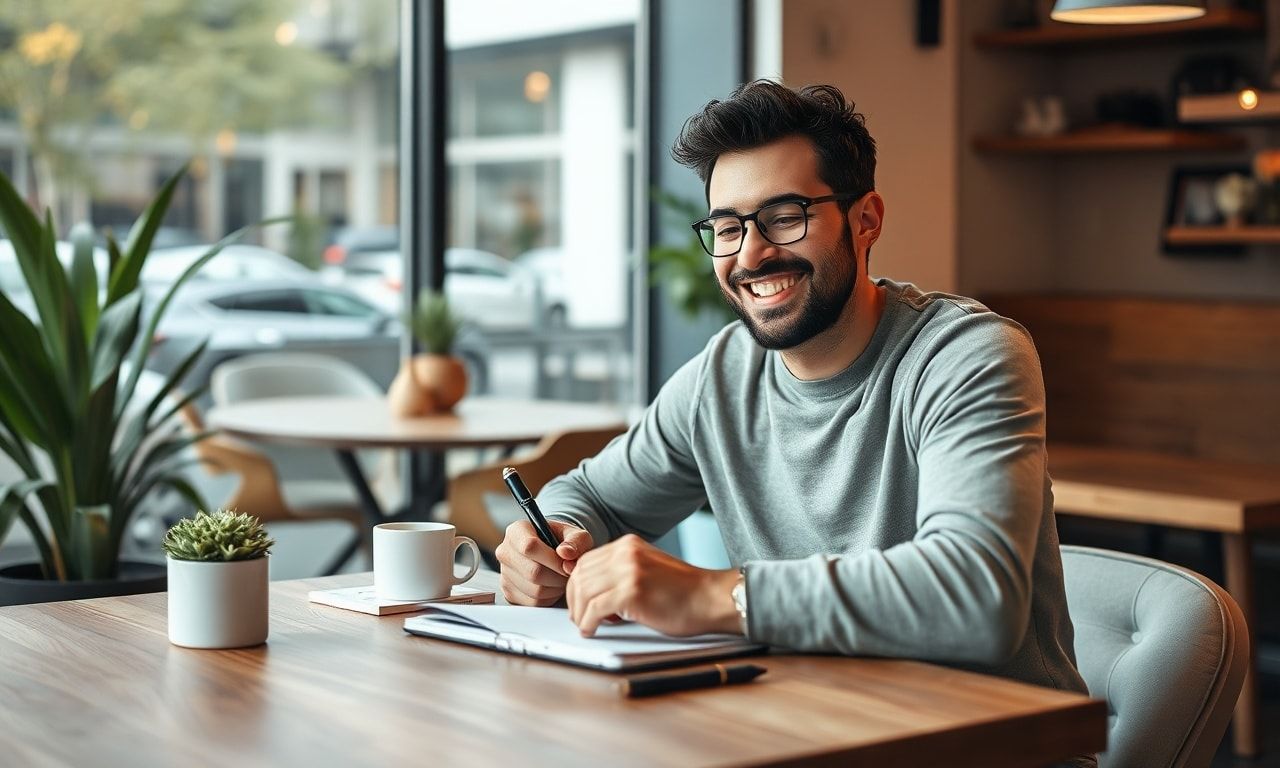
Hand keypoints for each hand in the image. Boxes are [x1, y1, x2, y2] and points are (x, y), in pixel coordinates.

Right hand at [496, 520, 593, 606]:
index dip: (552, 559)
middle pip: (532, 572)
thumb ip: (576, 540)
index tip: (567, 563)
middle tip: (568, 573)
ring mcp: (505, 574)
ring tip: (561, 577)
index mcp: (517, 531)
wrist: (553, 553)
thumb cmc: (563, 542)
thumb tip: (566, 553)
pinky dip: (549, 598)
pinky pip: (533, 602)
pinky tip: (553, 586)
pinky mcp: (509, 592)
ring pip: (535, 590)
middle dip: (557, 576)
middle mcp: (506, 551)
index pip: (529, 546)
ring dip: (555, 588)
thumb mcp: (575, 535)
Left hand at [566, 534, 740, 637]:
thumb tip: (595, 593)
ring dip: (580, 614)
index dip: (576, 585)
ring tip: (586, 626)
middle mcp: (626, 552)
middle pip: (580, 575)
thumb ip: (622, 572)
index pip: (586, 561)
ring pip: (584, 592)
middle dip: (574, 600)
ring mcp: (628, 570)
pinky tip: (592, 630)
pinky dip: (588, 622)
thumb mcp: (648, 570)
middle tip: (578, 618)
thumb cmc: (684, 592)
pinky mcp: (631, 591)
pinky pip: (594, 608)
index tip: (578, 602)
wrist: (710, 598)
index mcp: (628, 545)